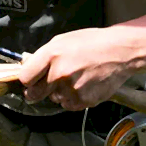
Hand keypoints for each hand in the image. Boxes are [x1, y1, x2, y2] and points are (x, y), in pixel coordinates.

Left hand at [16, 28, 145, 110]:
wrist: (120, 52)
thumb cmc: (91, 43)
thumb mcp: (62, 40)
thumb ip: (43, 56)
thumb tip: (27, 67)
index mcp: (51, 55)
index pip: (25, 78)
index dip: (27, 80)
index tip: (31, 80)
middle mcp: (59, 74)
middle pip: (34, 94)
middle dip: (37, 91)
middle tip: (47, 84)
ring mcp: (71, 89)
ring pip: (54, 99)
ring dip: (59, 93)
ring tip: (74, 79)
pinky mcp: (84, 101)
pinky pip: (69, 105)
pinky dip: (72, 98)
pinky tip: (83, 85)